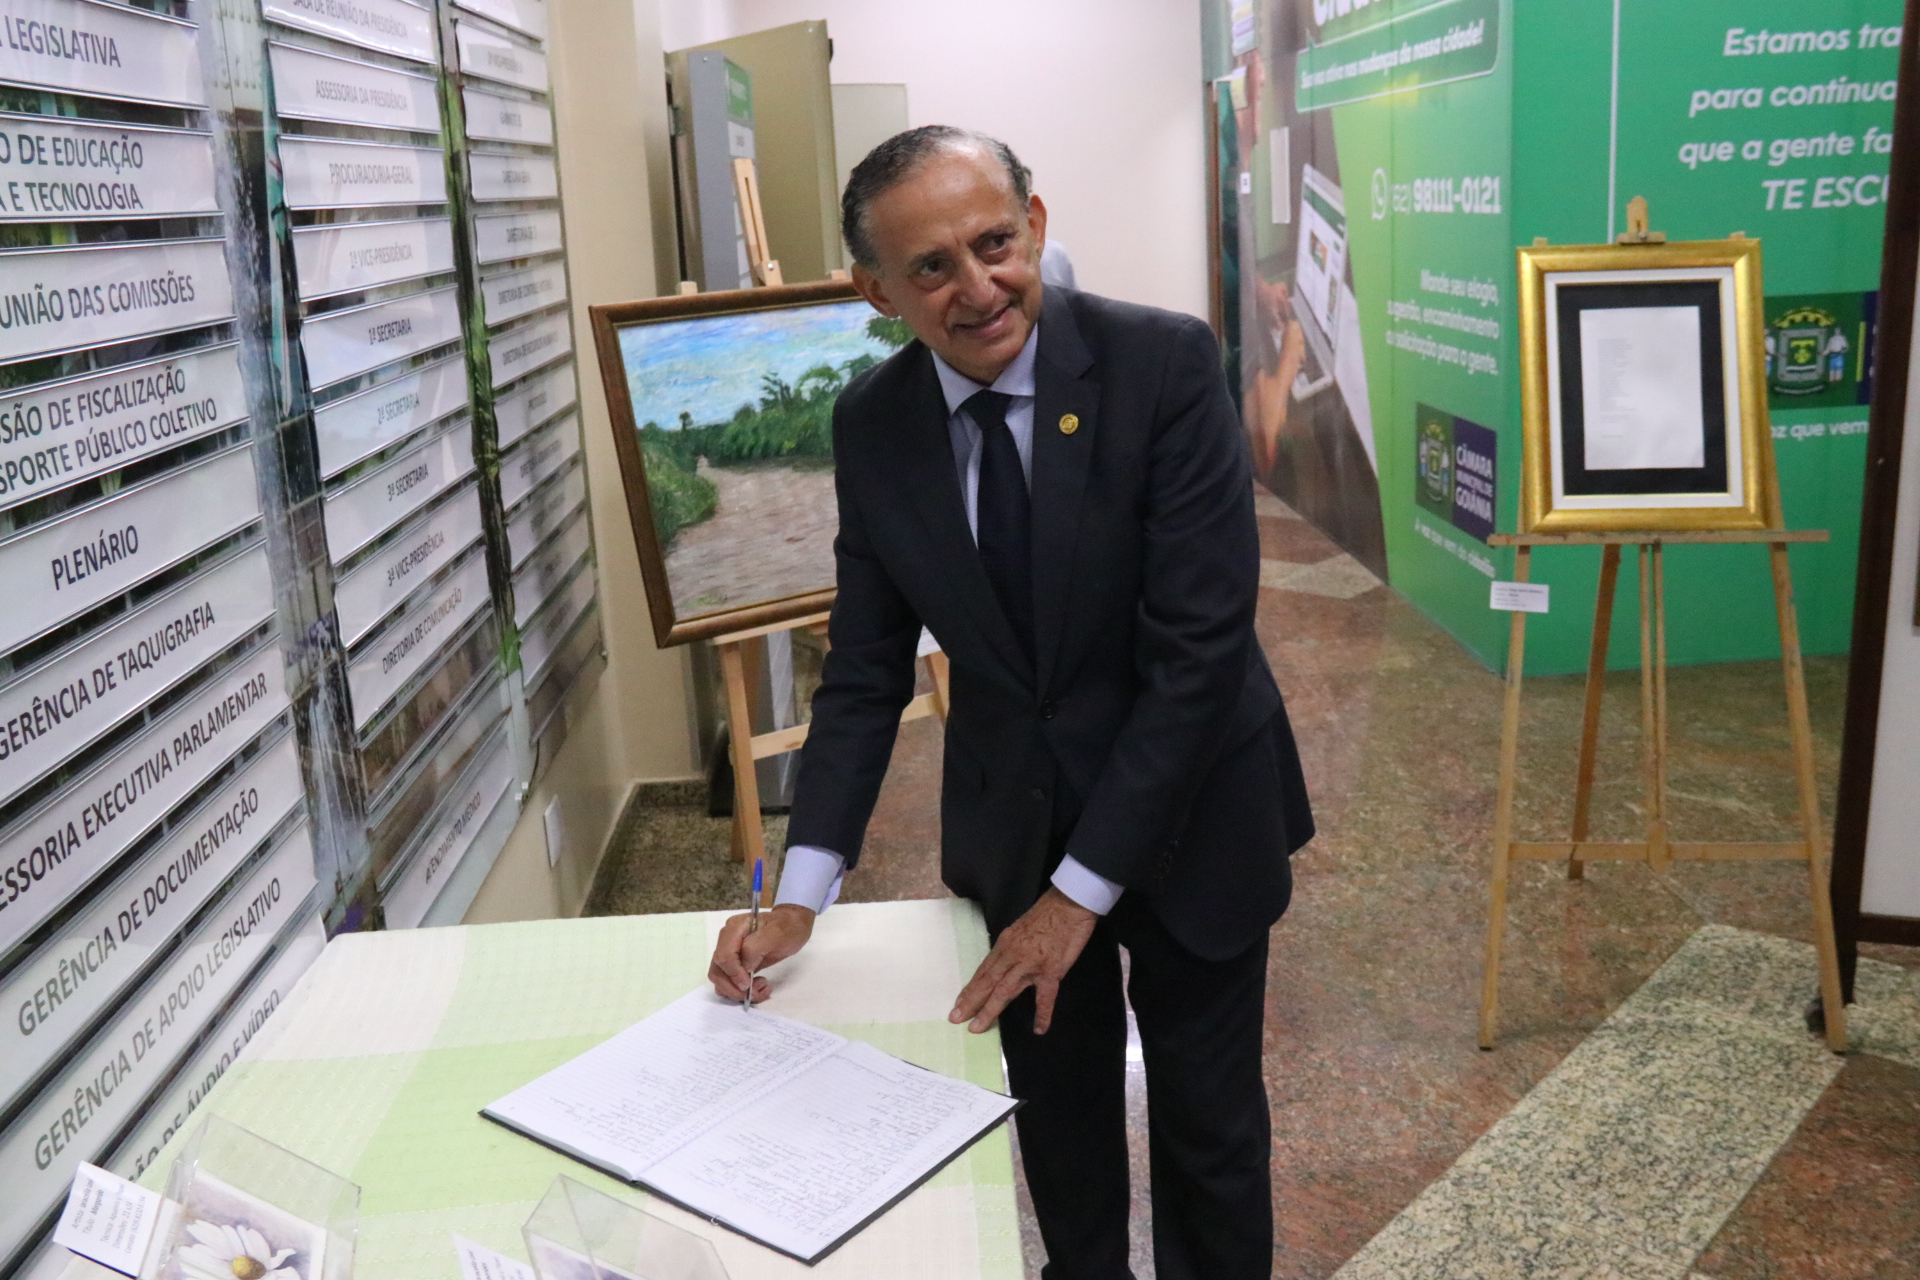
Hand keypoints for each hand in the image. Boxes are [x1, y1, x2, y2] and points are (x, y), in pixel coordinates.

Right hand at [709, 904, 814, 1004]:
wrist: (791, 926)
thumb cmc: (786, 927)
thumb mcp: (775, 934)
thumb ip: (755, 948)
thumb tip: (744, 968)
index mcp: (734, 928)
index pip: (723, 956)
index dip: (734, 974)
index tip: (749, 984)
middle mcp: (726, 940)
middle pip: (717, 971)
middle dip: (734, 988)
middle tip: (756, 992)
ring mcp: (729, 953)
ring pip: (720, 980)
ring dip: (737, 992)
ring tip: (761, 989)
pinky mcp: (735, 965)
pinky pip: (728, 983)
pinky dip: (739, 992)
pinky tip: (758, 989)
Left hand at [949, 888, 1097, 1034]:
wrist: (1068, 904)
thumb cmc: (1047, 913)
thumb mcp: (1019, 928)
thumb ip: (1011, 947)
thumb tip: (1003, 963)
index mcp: (1005, 944)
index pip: (983, 971)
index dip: (970, 988)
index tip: (959, 1003)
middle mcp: (1013, 956)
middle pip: (988, 982)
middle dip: (971, 1002)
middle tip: (956, 1019)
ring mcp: (1031, 964)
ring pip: (1005, 991)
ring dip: (990, 1010)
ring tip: (978, 1027)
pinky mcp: (1051, 970)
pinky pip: (1045, 997)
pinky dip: (1042, 1015)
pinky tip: (1039, 1029)